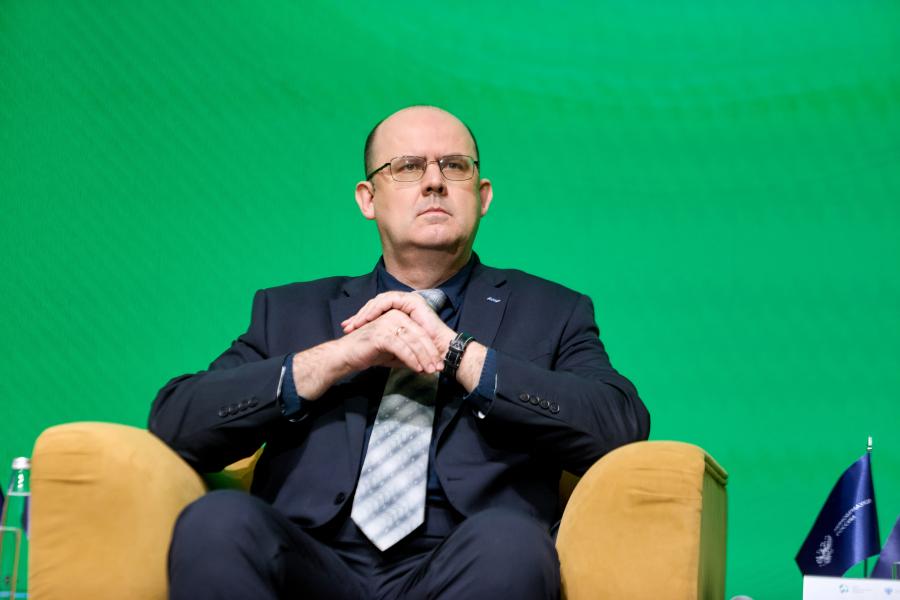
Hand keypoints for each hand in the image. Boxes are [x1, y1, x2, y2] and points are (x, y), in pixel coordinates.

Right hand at [292, 307, 443, 400]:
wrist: (346, 356)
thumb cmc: (368, 353)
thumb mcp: (393, 354)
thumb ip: (409, 355)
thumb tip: (426, 366)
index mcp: (398, 316)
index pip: (420, 332)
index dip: (430, 349)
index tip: (438, 364)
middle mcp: (394, 315)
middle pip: (419, 335)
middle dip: (430, 353)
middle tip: (438, 369)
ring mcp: (387, 323)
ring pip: (413, 340)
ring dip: (423, 357)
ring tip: (430, 371)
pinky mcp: (381, 334)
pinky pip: (402, 347)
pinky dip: (412, 358)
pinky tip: (417, 369)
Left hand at [341, 291, 455, 354]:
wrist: (440, 353)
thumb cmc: (422, 354)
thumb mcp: (398, 347)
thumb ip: (385, 343)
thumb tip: (367, 349)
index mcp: (400, 312)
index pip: (377, 312)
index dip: (362, 319)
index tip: (348, 329)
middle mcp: (404, 304)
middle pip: (376, 305)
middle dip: (360, 315)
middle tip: (346, 326)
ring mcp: (409, 300)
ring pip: (380, 301)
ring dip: (366, 312)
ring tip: (355, 323)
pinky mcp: (412, 301)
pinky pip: (389, 301)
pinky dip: (377, 308)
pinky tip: (368, 318)